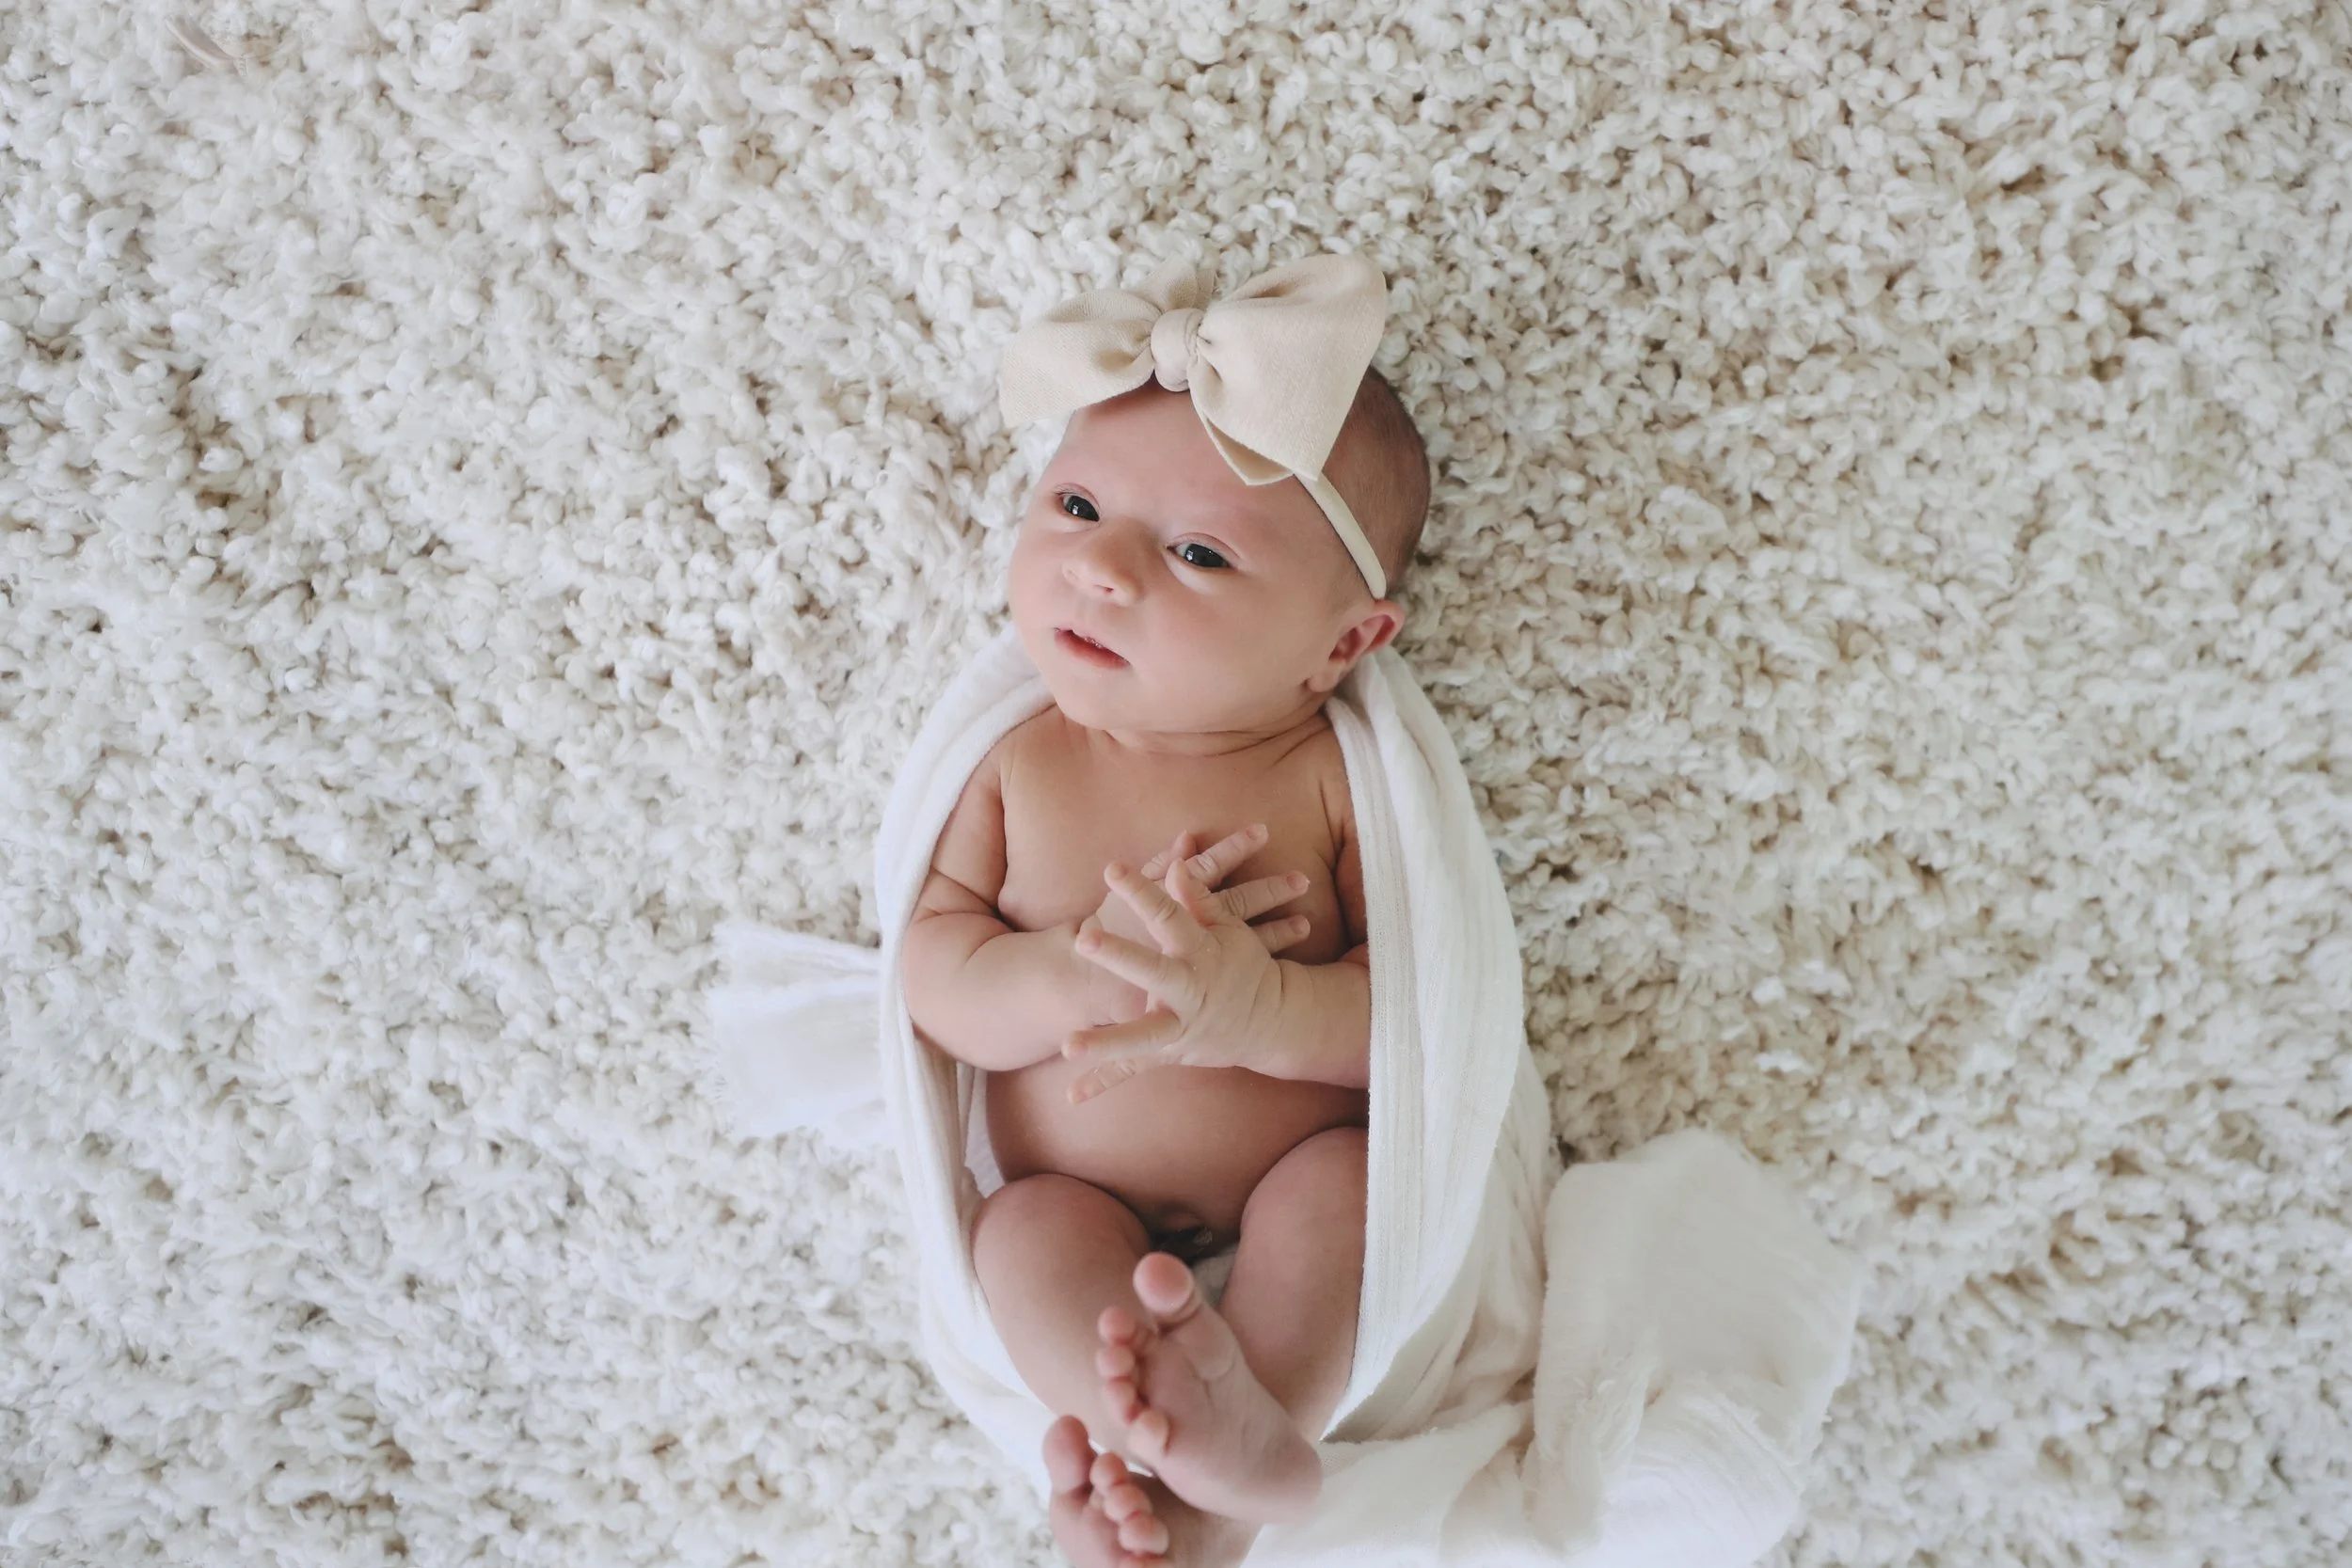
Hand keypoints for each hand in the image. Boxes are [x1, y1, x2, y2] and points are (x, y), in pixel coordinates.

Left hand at [1064, 846, 1304, 1102]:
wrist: (1276, 1021)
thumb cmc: (1244, 965)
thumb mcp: (1229, 929)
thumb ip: (1199, 899)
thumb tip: (1175, 863)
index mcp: (1200, 953)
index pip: (1167, 916)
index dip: (1142, 892)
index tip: (1114, 868)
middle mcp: (1189, 991)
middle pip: (1151, 970)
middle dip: (1119, 956)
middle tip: (1084, 938)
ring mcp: (1180, 1027)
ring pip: (1140, 1036)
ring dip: (1106, 1042)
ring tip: (1068, 1045)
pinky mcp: (1171, 1053)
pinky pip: (1133, 1070)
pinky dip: (1104, 1082)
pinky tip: (1071, 1096)